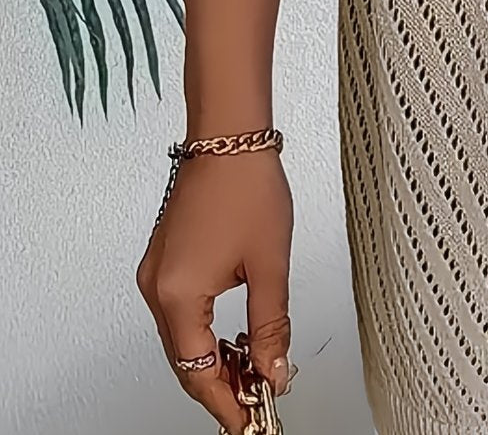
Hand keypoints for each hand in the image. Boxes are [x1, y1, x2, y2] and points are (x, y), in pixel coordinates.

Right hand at [136, 148, 295, 433]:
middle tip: (259, 403)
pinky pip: (181, 314)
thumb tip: (274, 370)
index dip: (226, 404)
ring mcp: (156, 275)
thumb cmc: (248, 187)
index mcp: (178, 295)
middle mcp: (156, 289)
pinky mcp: (164, 262)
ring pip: (183, 339)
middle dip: (223, 387)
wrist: (230, 138)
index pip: (198, 372)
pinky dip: (206, 333)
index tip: (251, 423)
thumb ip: (271, 325)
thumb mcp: (270, 264)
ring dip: (216, 361)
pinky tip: (235, 340)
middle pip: (186, 360)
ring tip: (256, 374)